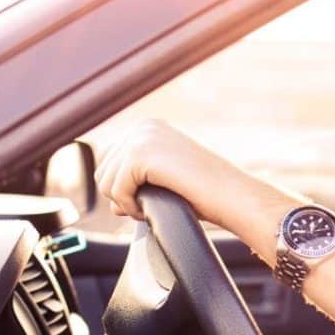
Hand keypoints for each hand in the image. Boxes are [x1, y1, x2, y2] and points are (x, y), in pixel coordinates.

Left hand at [95, 119, 241, 225]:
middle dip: (121, 195)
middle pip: (103, 170)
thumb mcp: (165, 181)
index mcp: (150, 126)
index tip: (148, 198)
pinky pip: (115, 191)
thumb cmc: (205, 193)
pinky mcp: (141, 154)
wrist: (231, 195)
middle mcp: (144, 126)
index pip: (110, 160)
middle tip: (148, 204)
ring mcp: (142, 137)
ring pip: (105, 182)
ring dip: (125, 203)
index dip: (123, 188)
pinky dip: (130, 207)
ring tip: (151, 206)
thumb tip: (111, 205)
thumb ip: (135, 183)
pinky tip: (149, 209)